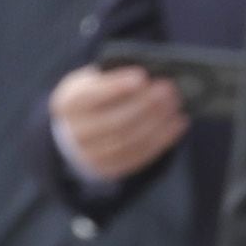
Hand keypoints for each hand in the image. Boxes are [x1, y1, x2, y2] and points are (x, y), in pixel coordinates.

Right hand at [48, 61, 182, 182]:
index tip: (142, 76)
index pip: (90, 96)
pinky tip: (178, 123)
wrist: (78, 130)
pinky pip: (139, 156)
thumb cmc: (94, 96)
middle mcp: (75, 133)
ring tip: (175, 104)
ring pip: (129, 141)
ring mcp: (91, 155)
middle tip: (168, 89)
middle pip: (115, 121)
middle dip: (145, 104)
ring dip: (157, 122)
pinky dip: (162, 139)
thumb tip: (151, 77)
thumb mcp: (94, 81)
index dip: (116, 87)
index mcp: (67, 104)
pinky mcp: (109, 169)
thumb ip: (115, 77)